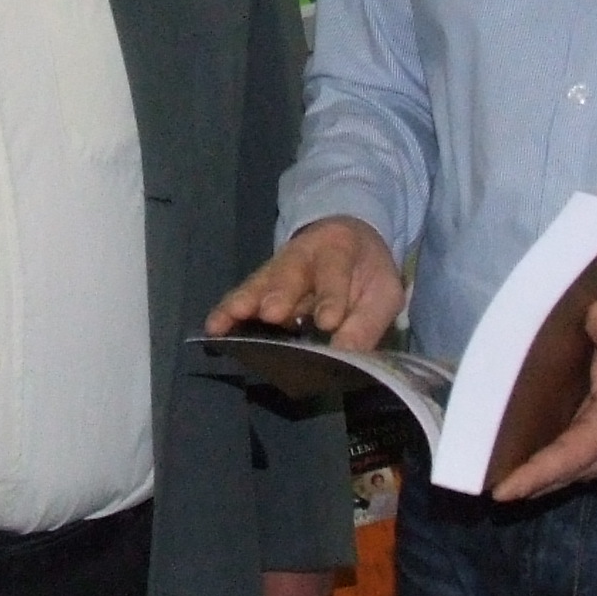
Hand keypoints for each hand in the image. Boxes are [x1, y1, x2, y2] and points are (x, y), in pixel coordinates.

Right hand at [208, 216, 405, 350]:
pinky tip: (214, 328)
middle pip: (289, 272)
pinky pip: (242, 295)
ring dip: (244, 302)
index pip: (335, 271)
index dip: (331, 296)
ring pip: (260, 283)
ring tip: (227, 321)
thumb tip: (345, 355)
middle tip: (273, 314)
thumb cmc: (366, 272)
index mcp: (340, 248)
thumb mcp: (382, 293)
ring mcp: (276, 267)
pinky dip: (228, 311)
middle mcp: (302, 254)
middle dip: (281, 293)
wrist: (347, 240)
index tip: (328, 323)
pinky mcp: (260, 283)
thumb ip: (367, 323)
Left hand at [490, 304, 596, 502]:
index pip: (569, 456)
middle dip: (526, 485)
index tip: (503, 490)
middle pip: (561, 474)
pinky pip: (568, 464)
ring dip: (533, 483)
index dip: (536, 473)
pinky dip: (544, 471)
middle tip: (482, 487)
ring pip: (564, 475)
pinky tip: (517, 466)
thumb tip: (595, 314)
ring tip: (491, 482)